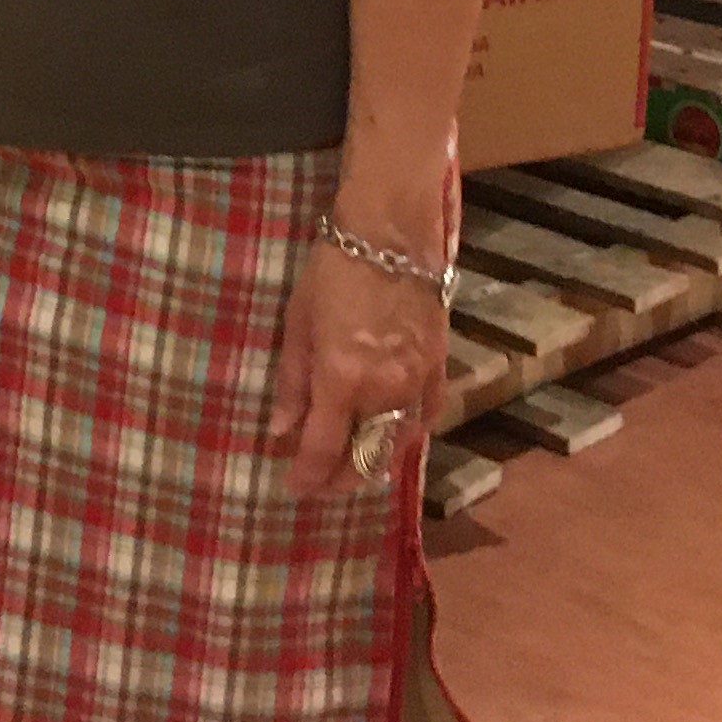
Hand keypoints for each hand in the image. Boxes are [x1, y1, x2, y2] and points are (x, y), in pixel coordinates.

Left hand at [267, 220, 445, 497]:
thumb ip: (292, 381)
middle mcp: (383, 392)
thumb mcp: (298, 321)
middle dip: (339, 479)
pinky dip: (405, 437)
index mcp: (340, 380)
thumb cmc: (334, 270)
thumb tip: (281, 430)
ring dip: (373, 464)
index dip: (307, 476)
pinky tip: (391, 440)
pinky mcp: (440, 369)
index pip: (322, 449)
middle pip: (364, 459)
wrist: (392, 233)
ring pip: (398, 447)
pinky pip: (425, 420)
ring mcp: (417, 384)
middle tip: (319, 483)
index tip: (293, 488)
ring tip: (351, 467)